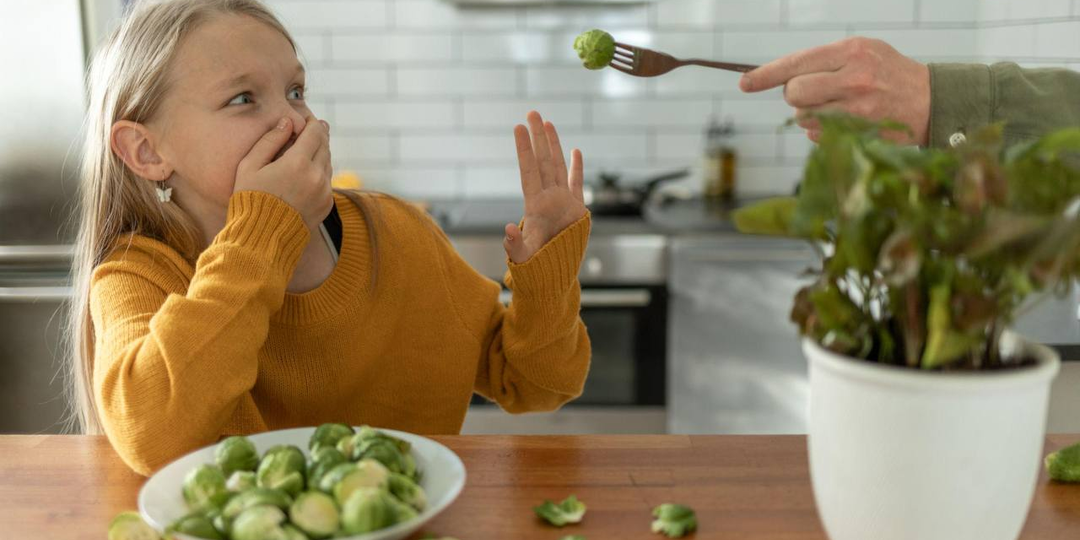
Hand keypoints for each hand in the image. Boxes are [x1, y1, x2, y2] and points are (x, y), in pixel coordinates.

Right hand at [234, 114, 333, 229]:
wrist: (261, 239)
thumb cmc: (249, 200)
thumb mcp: (250, 166)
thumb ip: (270, 140)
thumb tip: (287, 122)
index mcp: (297, 164)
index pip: (315, 132)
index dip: (312, 122)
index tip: (306, 118)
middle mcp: (316, 177)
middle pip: (325, 145)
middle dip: (318, 135)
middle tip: (311, 128)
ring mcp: (324, 192)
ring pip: (328, 162)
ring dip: (320, 152)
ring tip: (308, 148)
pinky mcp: (327, 204)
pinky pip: (328, 180)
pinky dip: (321, 171)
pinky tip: (308, 170)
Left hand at [505, 111, 587, 263]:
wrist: (555, 275)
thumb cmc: (535, 267)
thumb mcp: (522, 257)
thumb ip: (513, 245)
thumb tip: (506, 230)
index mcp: (534, 205)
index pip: (528, 170)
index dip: (523, 149)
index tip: (517, 127)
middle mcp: (548, 198)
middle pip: (542, 161)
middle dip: (537, 137)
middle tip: (532, 112)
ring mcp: (562, 201)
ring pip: (558, 166)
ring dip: (553, 145)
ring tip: (547, 124)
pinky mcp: (577, 209)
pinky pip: (576, 183)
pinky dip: (576, 167)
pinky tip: (575, 150)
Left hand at [740, 37, 930, 145]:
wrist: (931, 101)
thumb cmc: (888, 73)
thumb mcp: (863, 52)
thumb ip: (825, 61)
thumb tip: (781, 76)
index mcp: (852, 52)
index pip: (797, 62)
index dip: (766, 74)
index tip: (744, 82)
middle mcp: (854, 79)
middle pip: (794, 93)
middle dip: (794, 94)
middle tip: (812, 92)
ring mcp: (857, 110)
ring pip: (803, 116)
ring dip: (809, 113)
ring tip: (834, 105)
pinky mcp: (859, 134)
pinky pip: (817, 135)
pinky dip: (820, 130)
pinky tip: (842, 120)